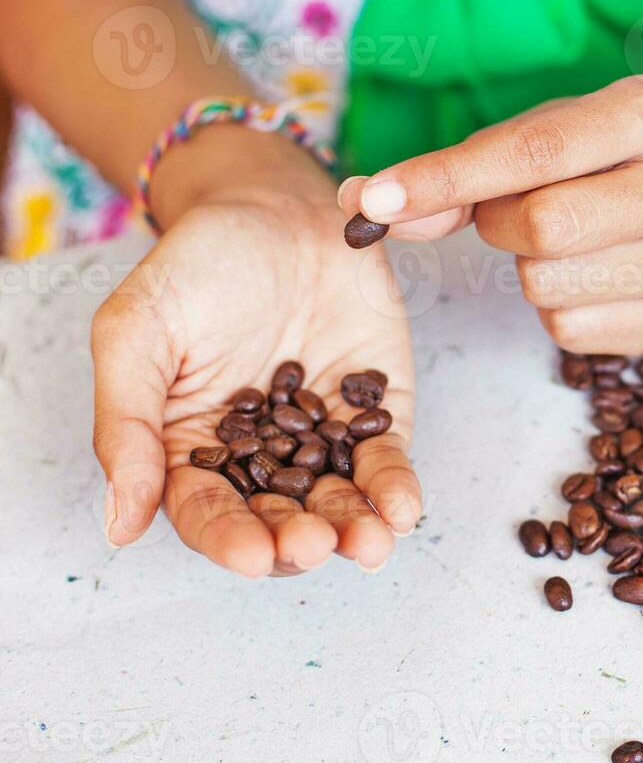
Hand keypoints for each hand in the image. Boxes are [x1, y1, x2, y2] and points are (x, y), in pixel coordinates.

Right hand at [94, 184, 419, 576]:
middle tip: (312, 543)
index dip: (227, 538)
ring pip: (337, 500)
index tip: (250, 555)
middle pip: (277, 518)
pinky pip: (385, 459)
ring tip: (370, 542)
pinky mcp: (376, 409)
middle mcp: (259, 455)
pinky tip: (403, 509)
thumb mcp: (137, 333)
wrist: (273, 207)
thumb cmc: (196, 266)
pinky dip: (395, 487)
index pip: (206, 510)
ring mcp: (321, 436)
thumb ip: (128, 426)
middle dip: (296, 540)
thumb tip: (119, 526)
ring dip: (354, 529)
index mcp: (191, 448)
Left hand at [338, 76, 642, 353]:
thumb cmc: (593, 154)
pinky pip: (571, 332)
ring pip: (550, 286)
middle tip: (513, 212)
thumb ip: (456, 174)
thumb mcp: (535, 136)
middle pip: (544, 227)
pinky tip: (587, 277)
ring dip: (527, 269)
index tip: (376, 200)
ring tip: (564, 242)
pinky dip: (556, 309)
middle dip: (500, 225)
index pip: (533, 154)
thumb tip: (363, 207)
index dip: (445, 180)